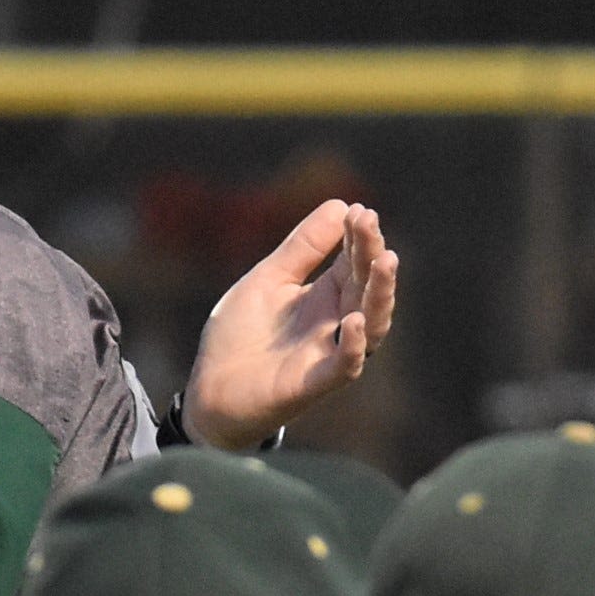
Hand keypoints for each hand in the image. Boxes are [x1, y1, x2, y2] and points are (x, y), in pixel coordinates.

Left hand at [181, 201, 397, 452]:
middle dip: (371, 252)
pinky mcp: (312, 383)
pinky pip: (344, 366)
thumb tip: (341, 204)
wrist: (210, 391)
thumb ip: (303, 248)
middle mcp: (335, 323)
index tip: (359, 210)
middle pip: (366, 286)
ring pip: (370, 324)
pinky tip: (352, 320)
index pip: (353, 261)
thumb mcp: (269, 279)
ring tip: (384, 261)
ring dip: (379, 294)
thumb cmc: (241, 335)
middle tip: (369, 221)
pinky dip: (352, 346)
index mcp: (326, 296)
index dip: (358, 236)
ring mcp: (327, 353)